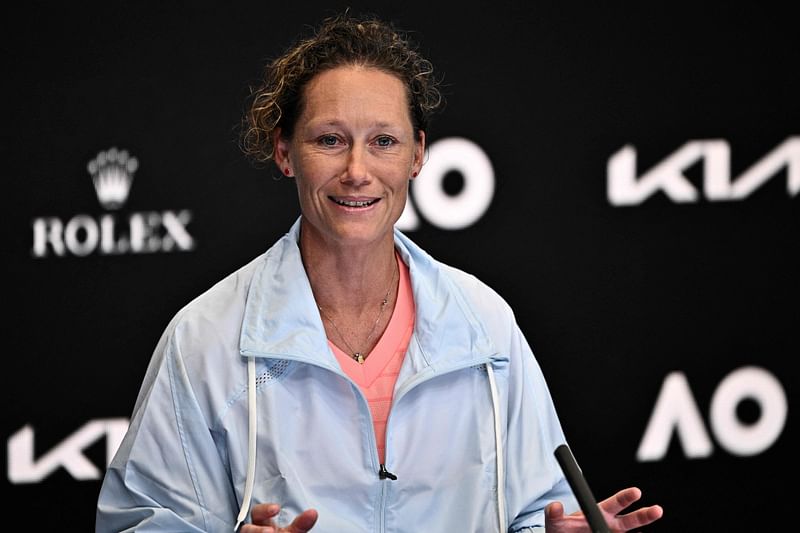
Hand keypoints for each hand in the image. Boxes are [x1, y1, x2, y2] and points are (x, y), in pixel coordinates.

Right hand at [240, 503, 317, 532]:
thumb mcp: (293, 531)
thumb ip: (301, 524)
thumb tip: (313, 513)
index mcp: (263, 524)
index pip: (257, 512)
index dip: (264, 509)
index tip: (276, 508)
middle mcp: (255, 531)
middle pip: (246, 528)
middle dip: (256, 530)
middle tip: (270, 531)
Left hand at [545, 486, 662, 531]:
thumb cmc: (561, 531)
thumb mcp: (556, 523)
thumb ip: (554, 514)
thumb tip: (555, 506)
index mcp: (598, 512)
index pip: (614, 503)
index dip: (625, 497)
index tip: (635, 492)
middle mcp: (609, 524)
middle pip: (630, 519)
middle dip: (644, 514)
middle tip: (657, 510)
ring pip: (632, 532)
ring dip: (643, 528)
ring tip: (656, 523)